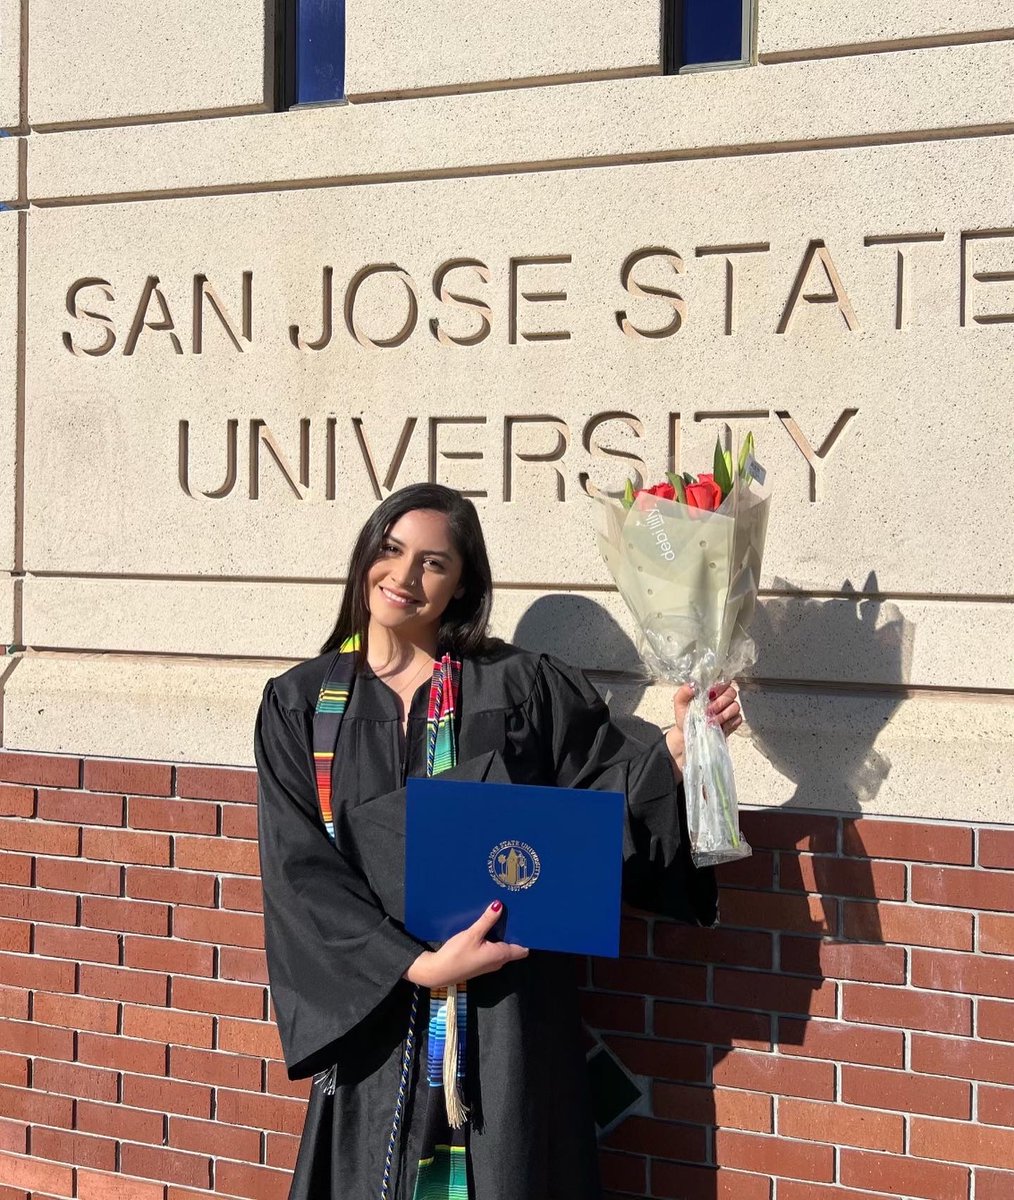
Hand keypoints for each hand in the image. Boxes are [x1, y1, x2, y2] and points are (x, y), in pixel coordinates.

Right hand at [404, 901, 528, 988]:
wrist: (438, 972)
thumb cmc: (457, 955)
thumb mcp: (472, 934)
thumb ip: (487, 920)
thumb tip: (499, 905)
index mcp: (501, 955)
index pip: (522, 949)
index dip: (527, 937)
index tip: (528, 922)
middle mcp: (498, 961)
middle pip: (512, 946)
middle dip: (513, 931)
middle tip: (515, 912)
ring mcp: (489, 963)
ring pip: (502, 947)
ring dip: (502, 934)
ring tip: (502, 915)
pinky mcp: (481, 962)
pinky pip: (493, 949)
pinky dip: (493, 939)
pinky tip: (487, 927)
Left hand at [664, 682, 742, 778]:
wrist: (687, 734)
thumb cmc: (685, 716)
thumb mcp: (680, 703)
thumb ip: (684, 692)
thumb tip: (693, 685)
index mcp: (711, 689)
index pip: (723, 681)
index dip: (719, 686)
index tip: (710, 694)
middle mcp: (723, 697)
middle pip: (731, 692)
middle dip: (719, 703)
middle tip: (708, 711)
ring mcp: (730, 709)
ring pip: (735, 706)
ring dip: (723, 714)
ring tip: (710, 721)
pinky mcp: (733, 721)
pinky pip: (737, 719)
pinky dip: (728, 723)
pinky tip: (719, 726)